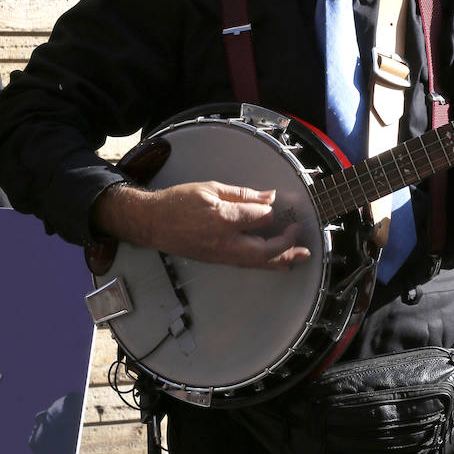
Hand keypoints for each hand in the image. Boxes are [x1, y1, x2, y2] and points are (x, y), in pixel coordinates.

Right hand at [92, 181, 310, 269]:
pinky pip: (248, 264)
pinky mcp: (218, 260)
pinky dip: (266, 263)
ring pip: (258, 262)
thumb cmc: (178, 202)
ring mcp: (221, 255)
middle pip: (265, 251)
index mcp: (223, 219)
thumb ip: (242, 195)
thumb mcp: (211, 188)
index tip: (278, 203)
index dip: (271, 210)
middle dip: (288, 246)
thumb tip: (268, 197)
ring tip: (300, 257)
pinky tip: (276, 260)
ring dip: (282, 260)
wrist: (151, 222)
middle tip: (302, 237)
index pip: (260, 217)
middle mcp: (224, 242)